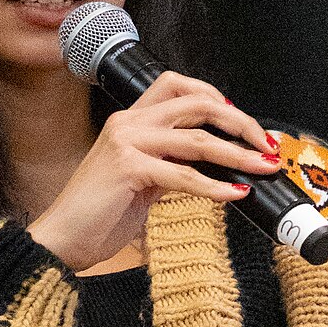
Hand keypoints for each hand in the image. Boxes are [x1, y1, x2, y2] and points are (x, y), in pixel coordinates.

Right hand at [30, 74, 279, 274]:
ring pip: (197, 139)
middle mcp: (128, 123)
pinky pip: (184, 175)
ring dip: (237, 154)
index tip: (241, 123)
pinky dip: (215, 186)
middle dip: (239, 122)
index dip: (216, 97)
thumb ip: (170, 164)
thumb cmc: (99, 215)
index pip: (179, 87)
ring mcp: (127, 143)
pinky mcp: (128, 169)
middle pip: (197, 104)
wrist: (63, 239)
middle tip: (265, 144)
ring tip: (262, 167)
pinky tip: (234, 194)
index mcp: (130, 121)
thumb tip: (214, 165)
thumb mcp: (142, 181)